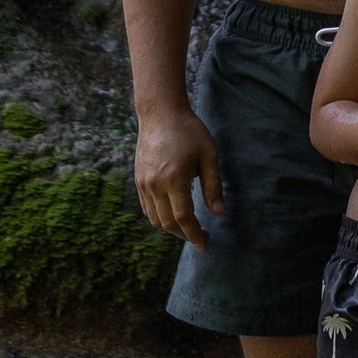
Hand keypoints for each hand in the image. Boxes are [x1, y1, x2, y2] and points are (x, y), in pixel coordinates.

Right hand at [134, 101, 222, 242]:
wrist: (160, 113)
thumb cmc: (188, 131)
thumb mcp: (208, 155)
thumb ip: (213, 186)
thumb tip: (218, 213)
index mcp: (174, 179)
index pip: (183, 218)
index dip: (194, 235)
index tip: (204, 244)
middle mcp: (155, 185)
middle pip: (168, 223)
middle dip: (184, 235)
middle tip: (200, 237)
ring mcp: (144, 183)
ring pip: (155, 219)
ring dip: (171, 229)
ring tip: (188, 228)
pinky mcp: (139, 180)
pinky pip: (147, 208)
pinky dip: (159, 218)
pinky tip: (172, 215)